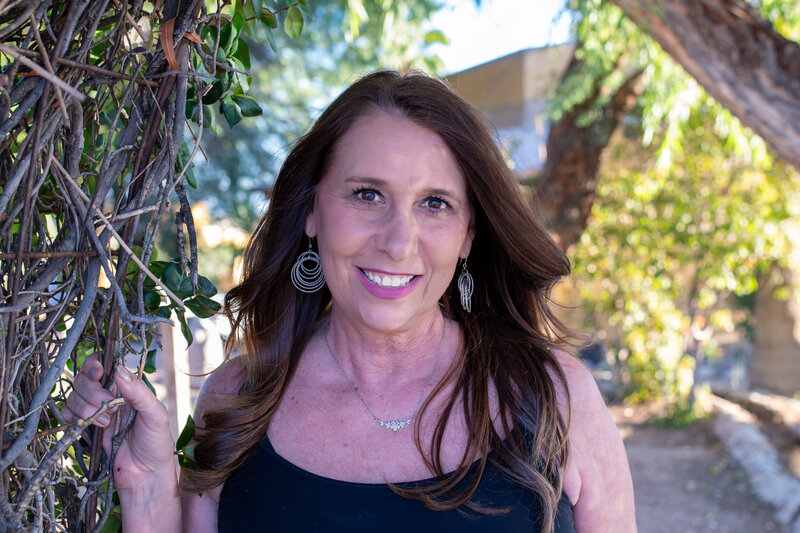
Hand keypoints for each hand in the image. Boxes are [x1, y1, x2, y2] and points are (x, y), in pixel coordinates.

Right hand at [63, 355, 176, 492]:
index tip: (99, 373)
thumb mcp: (155, 414)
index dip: (95, 364)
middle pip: (83, 379)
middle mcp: (108, 396)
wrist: (145, 475)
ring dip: (86, 408)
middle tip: (110, 408)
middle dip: (92, 392)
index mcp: (126, 388)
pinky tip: (89, 426)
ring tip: (107, 423)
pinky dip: (73, 418)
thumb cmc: (156, 443)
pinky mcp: (85, 428)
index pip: (103, 365)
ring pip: (73, 396)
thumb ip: (138, 392)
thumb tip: (119, 369)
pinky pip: (67, 415)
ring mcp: (95, 412)